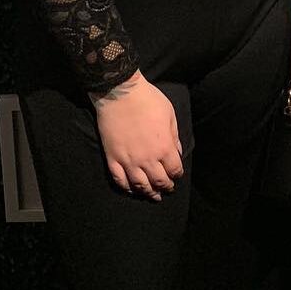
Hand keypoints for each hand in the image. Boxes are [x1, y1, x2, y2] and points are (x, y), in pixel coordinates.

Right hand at [89, 72, 183, 199]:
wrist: (120, 94)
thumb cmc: (148, 100)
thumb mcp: (169, 114)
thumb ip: (174, 136)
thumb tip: (177, 152)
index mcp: (164, 147)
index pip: (174, 170)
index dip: (177, 175)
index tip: (177, 176)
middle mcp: (147, 159)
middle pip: (158, 181)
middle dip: (165, 187)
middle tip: (167, 190)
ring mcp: (128, 161)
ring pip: (140, 186)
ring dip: (148, 193)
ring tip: (153, 196)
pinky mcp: (113, 159)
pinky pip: (120, 180)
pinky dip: (127, 188)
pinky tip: (132, 190)